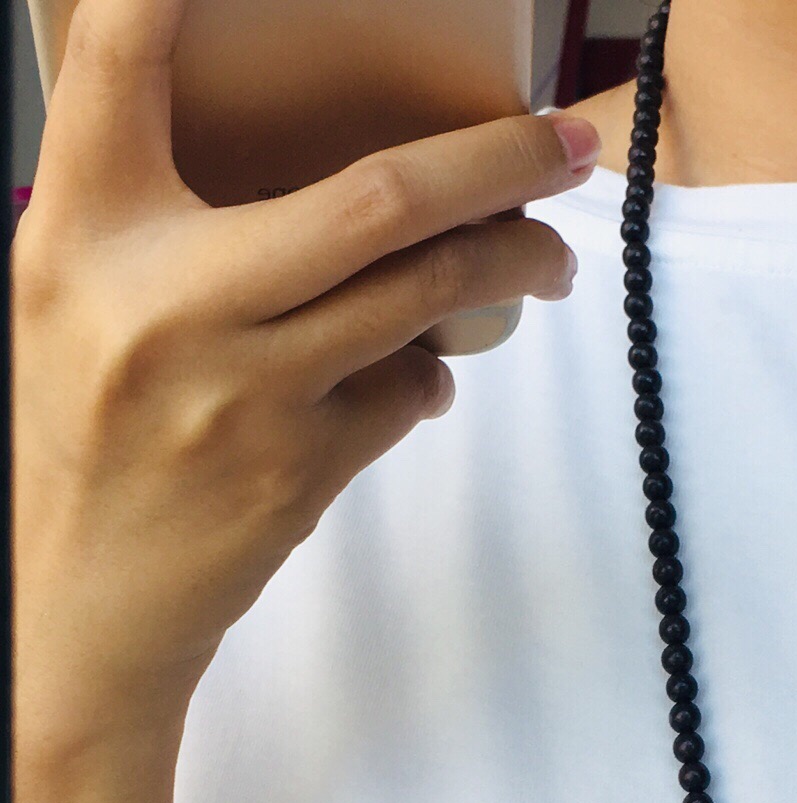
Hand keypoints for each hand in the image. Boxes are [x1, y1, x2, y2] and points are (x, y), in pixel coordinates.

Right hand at [12, 0, 598, 747]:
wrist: (81, 598)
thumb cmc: (79, 432)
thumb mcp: (72, 295)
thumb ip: (157, 219)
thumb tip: (320, 176)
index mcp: (83, 230)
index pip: (120, 55)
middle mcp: (169, 298)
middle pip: (378, 196)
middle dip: (500, 162)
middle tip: (567, 144)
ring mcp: (248, 389)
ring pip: (424, 295)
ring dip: (509, 266)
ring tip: (546, 260)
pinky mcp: (303, 467)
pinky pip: (407, 393)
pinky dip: (429, 375)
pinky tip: (416, 378)